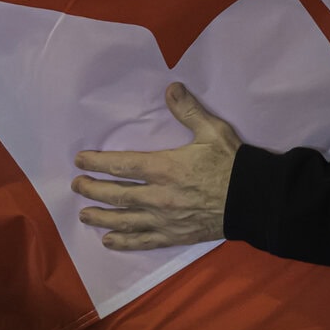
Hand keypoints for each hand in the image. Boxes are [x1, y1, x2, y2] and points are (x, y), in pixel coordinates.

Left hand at [72, 82, 239, 250]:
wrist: (252, 200)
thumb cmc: (230, 163)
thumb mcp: (212, 130)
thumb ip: (188, 110)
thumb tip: (171, 87)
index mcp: (164, 168)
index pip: (121, 165)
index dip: (97, 163)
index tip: (80, 160)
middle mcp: (158, 196)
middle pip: (116, 195)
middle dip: (92, 190)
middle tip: (76, 186)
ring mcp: (164, 219)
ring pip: (124, 220)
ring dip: (101, 217)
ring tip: (84, 214)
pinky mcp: (174, 235)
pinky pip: (143, 240)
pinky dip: (123, 242)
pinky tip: (109, 241)